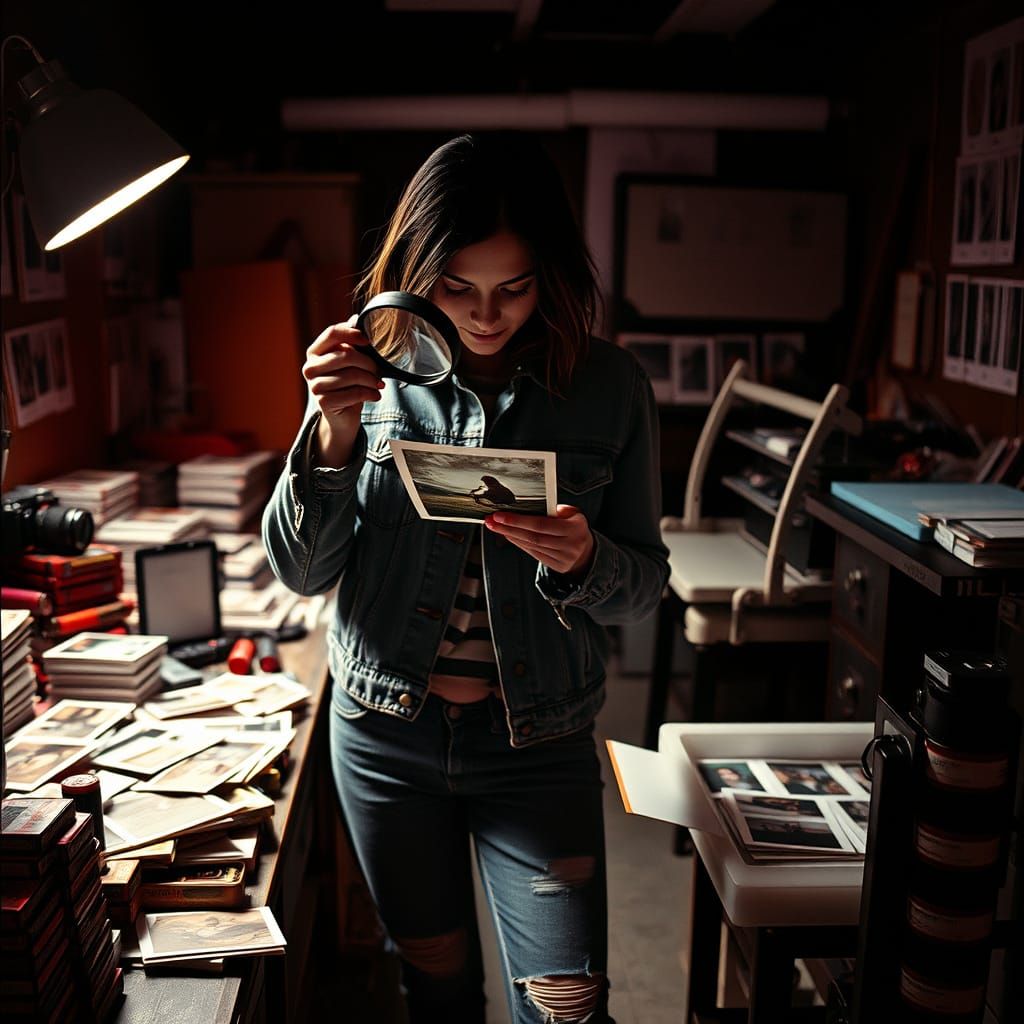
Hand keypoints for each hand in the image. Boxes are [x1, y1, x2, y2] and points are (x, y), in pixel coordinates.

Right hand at [302, 316, 383, 463]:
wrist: (343, 416)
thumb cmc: (348, 384)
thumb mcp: (350, 361)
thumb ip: (351, 341)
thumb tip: (356, 318)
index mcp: (315, 352)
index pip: (332, 332)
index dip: (353, 333)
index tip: (369, 341)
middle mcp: (310, 367)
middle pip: (346, 354)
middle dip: (369, 363)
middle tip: (378, 371)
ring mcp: (314, 386)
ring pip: (352, 375)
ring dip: (372, 380)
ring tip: (378, 385)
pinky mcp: (324, 403)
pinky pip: (355, 393)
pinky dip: (370, 394)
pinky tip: (375, 395)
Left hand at [485, 504, 593, 577]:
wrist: (586, 551)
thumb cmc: (574, 527)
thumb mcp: (572, 514)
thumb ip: (555, 509)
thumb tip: (531, 507)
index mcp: (575, 528)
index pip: (541, 524)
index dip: (519, 520)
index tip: (501, 515)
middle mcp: (570, 545)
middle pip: (533, 537)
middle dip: (509, 527)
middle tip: (491, 521)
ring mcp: (564, 558)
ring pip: (532, 546)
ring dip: (511, 536)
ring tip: (496, 527)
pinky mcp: (557, 566)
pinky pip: (534, 554)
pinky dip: (519, 544)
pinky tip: (509, 535)